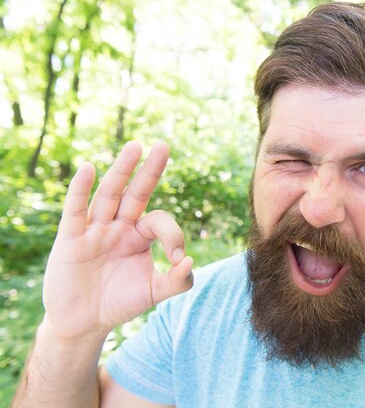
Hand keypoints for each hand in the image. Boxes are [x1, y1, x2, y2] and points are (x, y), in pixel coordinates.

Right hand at [42, 141, 192, 340]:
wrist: (84, 322)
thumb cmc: (120, 302)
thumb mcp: (154, 293)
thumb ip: (177, 281)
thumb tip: (189, 261)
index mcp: (140, 235)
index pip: (160, 221)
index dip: (173, 235)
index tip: (177, 258)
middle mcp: (119, 226)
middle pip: (135, 192)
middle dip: (149, 170)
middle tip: (163, 145)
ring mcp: (95, 229)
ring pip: (109, 194)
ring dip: (121, 170)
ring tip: (135, 147)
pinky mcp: (71, 237)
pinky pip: (76, 209)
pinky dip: (80, 189)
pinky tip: (89, 169)